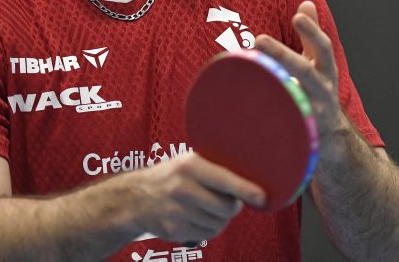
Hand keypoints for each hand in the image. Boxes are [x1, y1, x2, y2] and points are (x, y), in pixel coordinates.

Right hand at [125, 151, 265, 242]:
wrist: (136, 197)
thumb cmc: (172, 177)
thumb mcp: (189, 162)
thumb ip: (215, 170)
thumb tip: (251, 182)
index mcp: (190, 166)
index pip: (224, 179)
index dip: (246, 189)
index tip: (262, 197)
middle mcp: (183, 188)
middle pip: (226, 207)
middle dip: (232, 207)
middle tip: (228, 201)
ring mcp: (177, 211)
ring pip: (219, 223)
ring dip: (220, 218)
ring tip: (207, 207)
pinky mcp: (175, 230)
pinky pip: (207, 234)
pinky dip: (209, 229)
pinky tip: (198, 218)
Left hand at [256, 1, 350, 151]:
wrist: (331, 136)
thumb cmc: (318, 88)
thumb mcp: (319, 61)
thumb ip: (311, 34)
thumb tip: (306, 3)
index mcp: (325, 69)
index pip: (322, 48)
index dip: (312, 32)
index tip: (297, 16)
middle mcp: (322, 90)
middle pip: (304, 72)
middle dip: (282, 55)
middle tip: (259, 39)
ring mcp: (312, 112)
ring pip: (294, 98)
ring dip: (272, 85)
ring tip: (251, 70)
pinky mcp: (298, 131)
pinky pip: (282, 122)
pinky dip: (268, 114)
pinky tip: (247, 105)